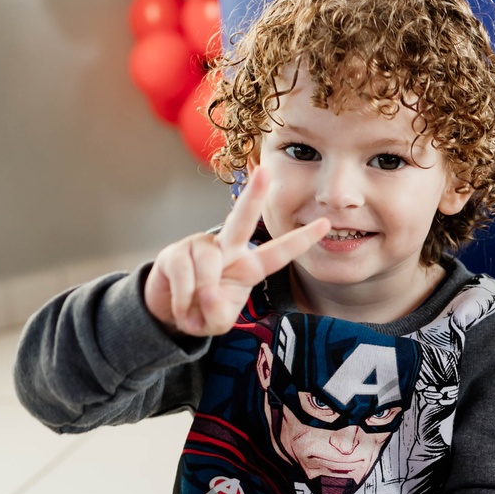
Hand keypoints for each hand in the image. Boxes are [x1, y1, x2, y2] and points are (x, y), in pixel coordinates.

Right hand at [144, 166, 328, 336]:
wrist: (168, 311)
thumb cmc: (202, 311)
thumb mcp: (217, 322)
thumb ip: (219, 313)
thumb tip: (208, 290)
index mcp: (248, 266)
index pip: (279, 253)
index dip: (301, 240)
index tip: (326, 224)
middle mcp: (227, 249)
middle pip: (241, 219)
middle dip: (253, 195)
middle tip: (264, 171)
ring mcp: (200, 246)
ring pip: (208, 264)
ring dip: (200, 294)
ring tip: (193, 308)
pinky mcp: (175, 252)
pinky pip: (184, 274)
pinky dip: (182, 298)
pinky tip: (180, 304)